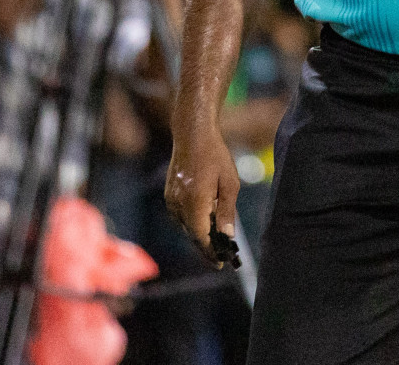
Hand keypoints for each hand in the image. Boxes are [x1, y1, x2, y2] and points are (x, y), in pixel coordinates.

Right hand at [165, 125, 240, 262]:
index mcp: (194, 203)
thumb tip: (227, 236)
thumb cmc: (216, 157)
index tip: (220, 263)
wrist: (193, 135)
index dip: (210, 252)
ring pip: (185, 227)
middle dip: (206, 247)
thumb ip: (227, 212)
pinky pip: (180, 217)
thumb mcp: (229, 184)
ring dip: (199, 235)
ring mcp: (171, 200)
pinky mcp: (169, 196)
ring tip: (216, 240)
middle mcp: (178, 205)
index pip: (200, 237)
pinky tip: (204, 221)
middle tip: (221, 256)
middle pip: (192, 235)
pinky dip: (192, 223)